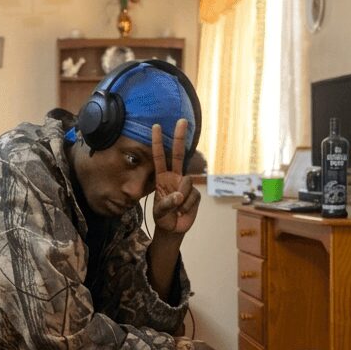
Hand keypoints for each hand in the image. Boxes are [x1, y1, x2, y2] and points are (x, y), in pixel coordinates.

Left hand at [151, 120, 200, 236]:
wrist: (173, 229)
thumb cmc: (163, 217)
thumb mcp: (159, 211)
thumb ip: (167, 203)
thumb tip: (180, 195)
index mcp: (162, 178)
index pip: (159, 157)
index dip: (157, 143)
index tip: (155, 127)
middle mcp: (174, 177)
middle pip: (178, 155)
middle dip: (180, 138)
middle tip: (181, 120)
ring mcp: (186, 185)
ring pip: (186, 183)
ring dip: (180, 199)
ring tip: (176, 209)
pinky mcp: (195, 195)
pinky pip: (192, 197)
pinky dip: (187, 207)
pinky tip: (183, 211)